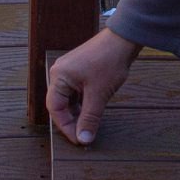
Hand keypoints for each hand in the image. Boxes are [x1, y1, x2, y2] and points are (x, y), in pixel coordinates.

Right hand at [46, 28, 141, 146]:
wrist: (124, 40)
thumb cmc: (109, 62)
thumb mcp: (99, 94)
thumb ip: (90, 118)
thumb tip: (84, 139)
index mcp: (59, 77)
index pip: (55, 109)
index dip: (66, 127)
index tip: (78, 140)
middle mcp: (60, 73)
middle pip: (60, 105)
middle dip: (71, 121)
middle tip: (83, 136)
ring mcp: (70, 72)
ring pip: (69, 100)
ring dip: (78, 114)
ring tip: (88, 127)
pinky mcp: (80, 71)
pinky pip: (77, 93)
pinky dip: (83, 104)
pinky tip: (92, 114)